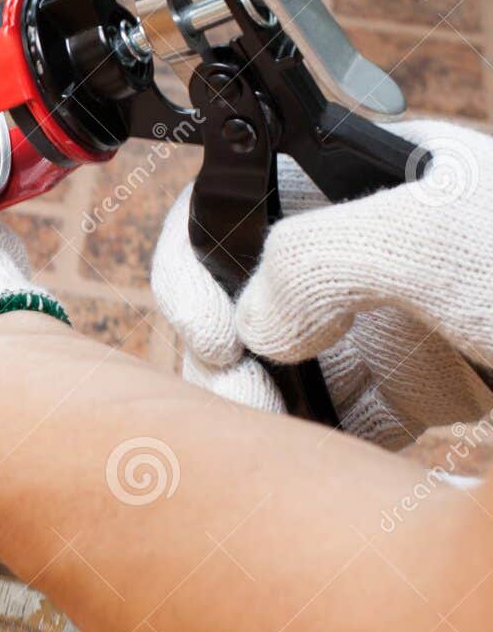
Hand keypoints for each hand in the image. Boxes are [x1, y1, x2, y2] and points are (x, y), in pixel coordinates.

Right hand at [151, 119, 492, 445]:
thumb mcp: (435, 235)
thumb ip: (317, 259)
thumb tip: (252, 322)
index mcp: (362, 176)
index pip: (231, 201)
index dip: (196, 266)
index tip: (214, 335)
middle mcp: (361, 243)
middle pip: (235, 295)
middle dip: (218, 359)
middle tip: (240, 401)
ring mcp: (385, 313)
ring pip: (272, 365)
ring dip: (255, 408)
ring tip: (274, 442)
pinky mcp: (414, 385)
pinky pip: (333, 418)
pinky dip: (314, 443)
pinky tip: (323, 456)